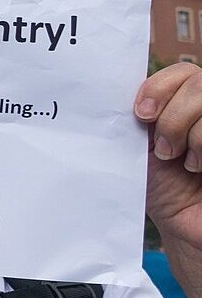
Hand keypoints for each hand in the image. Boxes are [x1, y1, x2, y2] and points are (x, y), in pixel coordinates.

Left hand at [138, 62, 201, 248]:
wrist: (189, 225)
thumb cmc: (161, 186)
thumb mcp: (139, 147)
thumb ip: (134, 117)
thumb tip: (105, 91)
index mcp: (187, 101)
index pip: (183, 72)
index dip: (160, 87)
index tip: (141, 115)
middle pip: (198, 82)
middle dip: (174, 118)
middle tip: (165, 150)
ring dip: (193, 137)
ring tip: (186, 162)